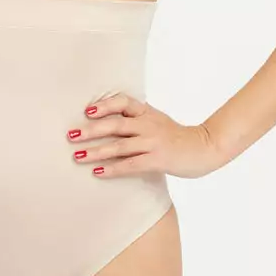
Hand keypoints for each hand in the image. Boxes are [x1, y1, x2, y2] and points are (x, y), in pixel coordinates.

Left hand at [66, 92, 222, 179]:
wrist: (205, 148)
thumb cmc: (177, 136)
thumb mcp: (157, 120)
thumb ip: (137, 118)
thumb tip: (109, 119)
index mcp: (147, 112)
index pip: (123, 103)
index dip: (104, 106)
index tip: (86, 111)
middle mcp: (148, 124)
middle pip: (115, 124)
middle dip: (90, 130)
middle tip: (70, 135)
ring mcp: (153, 142)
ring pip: (119, 145)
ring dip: (95, 151)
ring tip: (77, 156)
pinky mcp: (157, 160)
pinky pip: (130, 164)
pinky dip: (112, 168)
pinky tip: (98, 172)